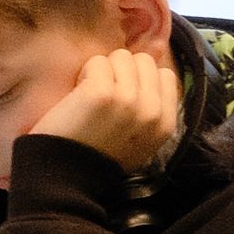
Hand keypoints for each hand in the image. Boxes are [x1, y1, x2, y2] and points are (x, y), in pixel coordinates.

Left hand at [34, 33, 181, 171]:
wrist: (67, 177)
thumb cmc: (98, 158)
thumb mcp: (142, 142)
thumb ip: (152, 111)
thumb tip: (150, 75)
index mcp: (165, 123)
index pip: (165, 75)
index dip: (142, 78)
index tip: (124, 93)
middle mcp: (151, 110)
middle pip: (143, 61)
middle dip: (123, 71)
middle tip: (106, 94)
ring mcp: (128, 99)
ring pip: (121, 57)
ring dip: (103, 70)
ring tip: (91, 95)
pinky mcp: (102, 92)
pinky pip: (97, 62)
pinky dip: (85, 73)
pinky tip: (79, 95)